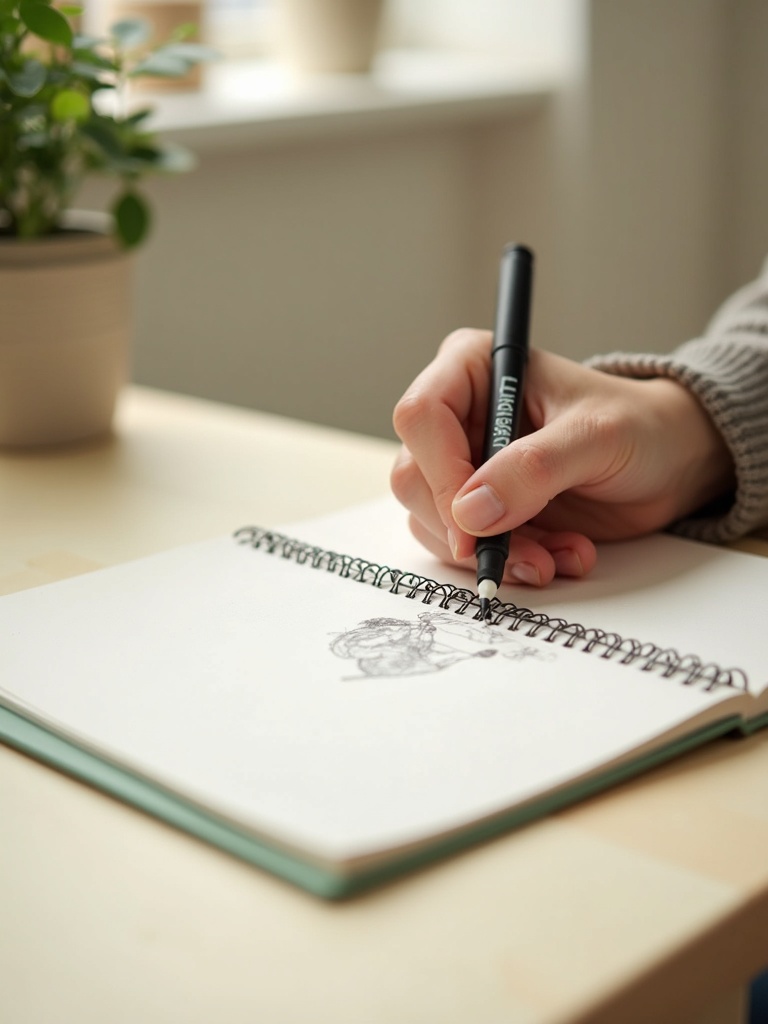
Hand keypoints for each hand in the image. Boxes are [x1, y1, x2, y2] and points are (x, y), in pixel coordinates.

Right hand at [391, 330, 734, 585]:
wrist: (668, 463)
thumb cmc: (637, 426)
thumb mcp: (595, 437)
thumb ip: (533, 469)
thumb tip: (470, 512)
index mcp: (472, 367)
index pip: (422, 416)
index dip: (440, 473)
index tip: (473, 525)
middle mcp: (457, 415)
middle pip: (414, 477)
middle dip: (467, 529)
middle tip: (526, 555)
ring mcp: (463, 466)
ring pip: (433, 522)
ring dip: (495, 553)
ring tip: (558, 556)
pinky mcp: (479, 510)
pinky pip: (465, 548)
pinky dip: (510, 563)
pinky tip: (560, 556)